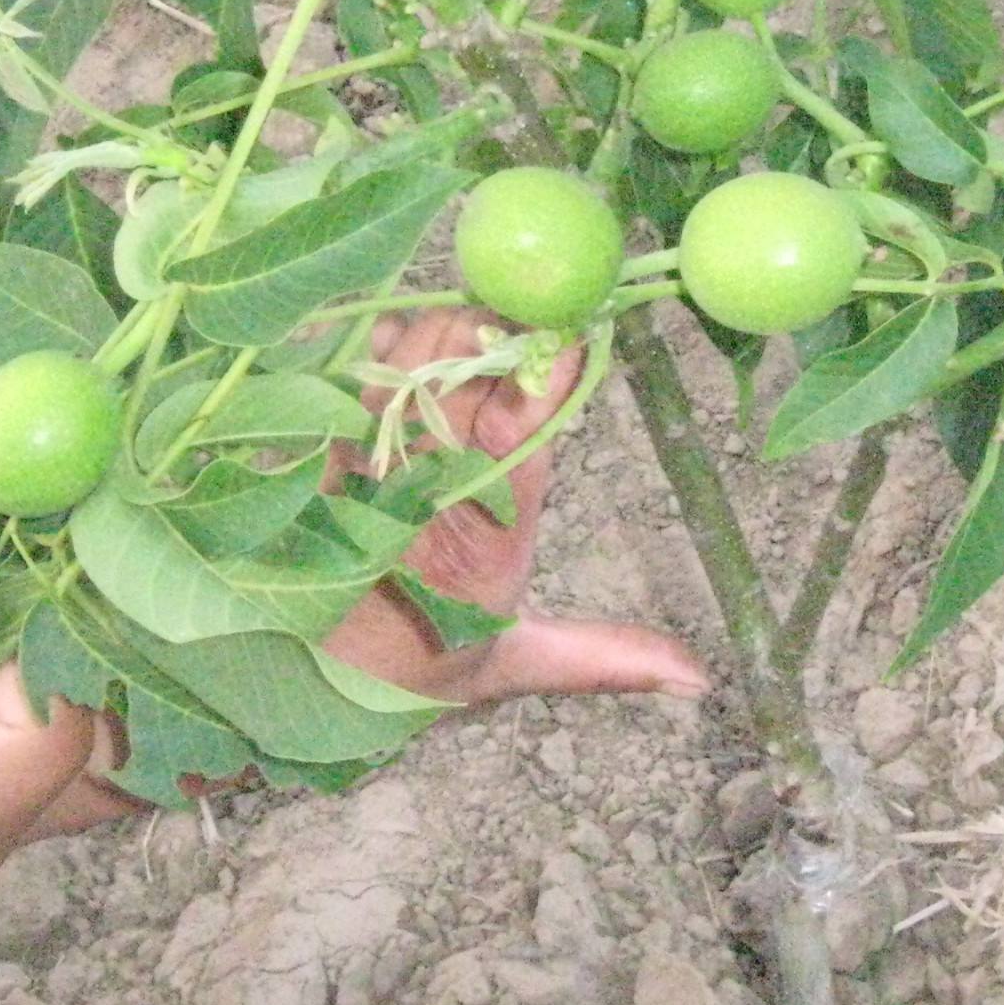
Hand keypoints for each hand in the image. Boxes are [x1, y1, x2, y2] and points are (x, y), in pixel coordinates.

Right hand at [0, 308, 706, 712]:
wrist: (305, 689)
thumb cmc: (414, 675)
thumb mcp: (505, 667)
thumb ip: (593, 661)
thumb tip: (698, 681)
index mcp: (503, 490)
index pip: (538, 409)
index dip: (549, 368)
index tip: (559, 333)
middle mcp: (450, 453)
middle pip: (474, 368)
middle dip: (480, 339)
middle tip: (485, 315)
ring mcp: (386, 442)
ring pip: (411, 364)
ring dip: (419, 347)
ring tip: (419, 345)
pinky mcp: (321, 442)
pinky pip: (342, 382)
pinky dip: (352, 360)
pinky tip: (358, 356)